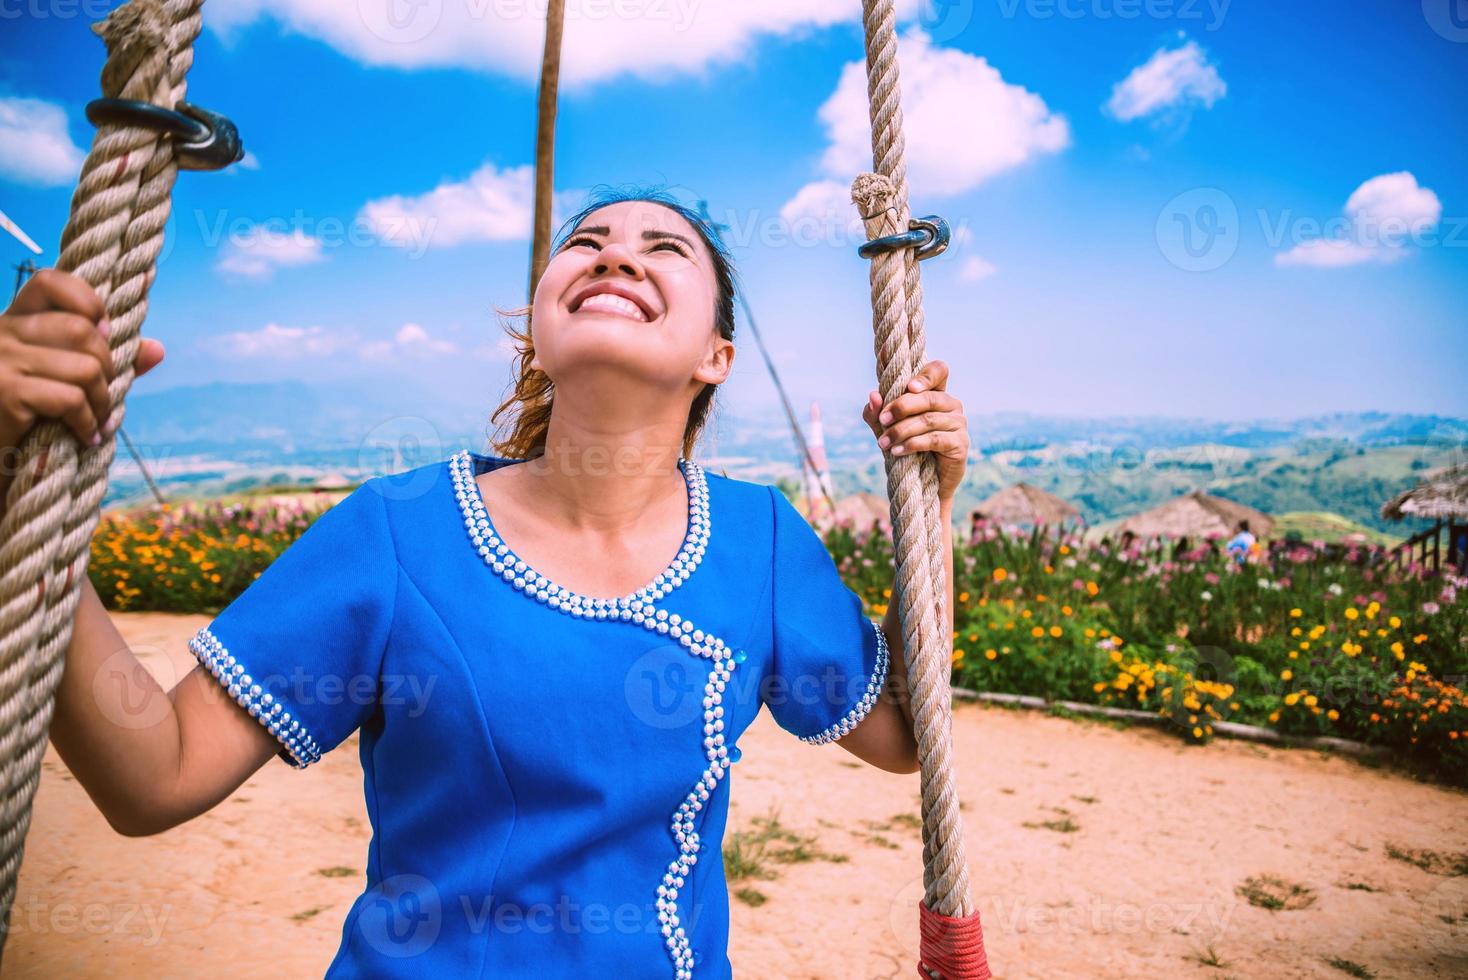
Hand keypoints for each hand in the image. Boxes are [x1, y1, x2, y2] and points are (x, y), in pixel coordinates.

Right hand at [0, 268, 165, 456]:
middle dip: (108, 366)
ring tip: (98, 421)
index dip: (88, 301)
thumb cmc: (31, 417)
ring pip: (84, 367)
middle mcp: (2, 332)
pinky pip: (70, 399)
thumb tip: (158, 349)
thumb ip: (107, 362)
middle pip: (81, 329)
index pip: (50, 281)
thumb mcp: (66, 380)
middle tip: (104, 395)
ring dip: (102, 401)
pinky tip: (86, 436)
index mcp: (14, 321)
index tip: (104, 334)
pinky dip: (88, 422)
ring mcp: (1, 361)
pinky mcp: (5, 393)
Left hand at [861, 359, 967, 502]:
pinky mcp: (960, 444)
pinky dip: (913, 444)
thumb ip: (877, 413)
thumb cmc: (905, 449)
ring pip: (929, 420)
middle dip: (901, 407)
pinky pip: (935, 439)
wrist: (921, 484)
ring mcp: (959, 424)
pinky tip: (897, 451)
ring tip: (883, 443)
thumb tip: (873, 396)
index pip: (940, 371)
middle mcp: (951, 405)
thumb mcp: (886, 430)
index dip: (926, 375)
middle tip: (882, 420)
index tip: (908, 387)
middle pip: (929, 397)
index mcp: (936, 394)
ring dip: (901, 430)